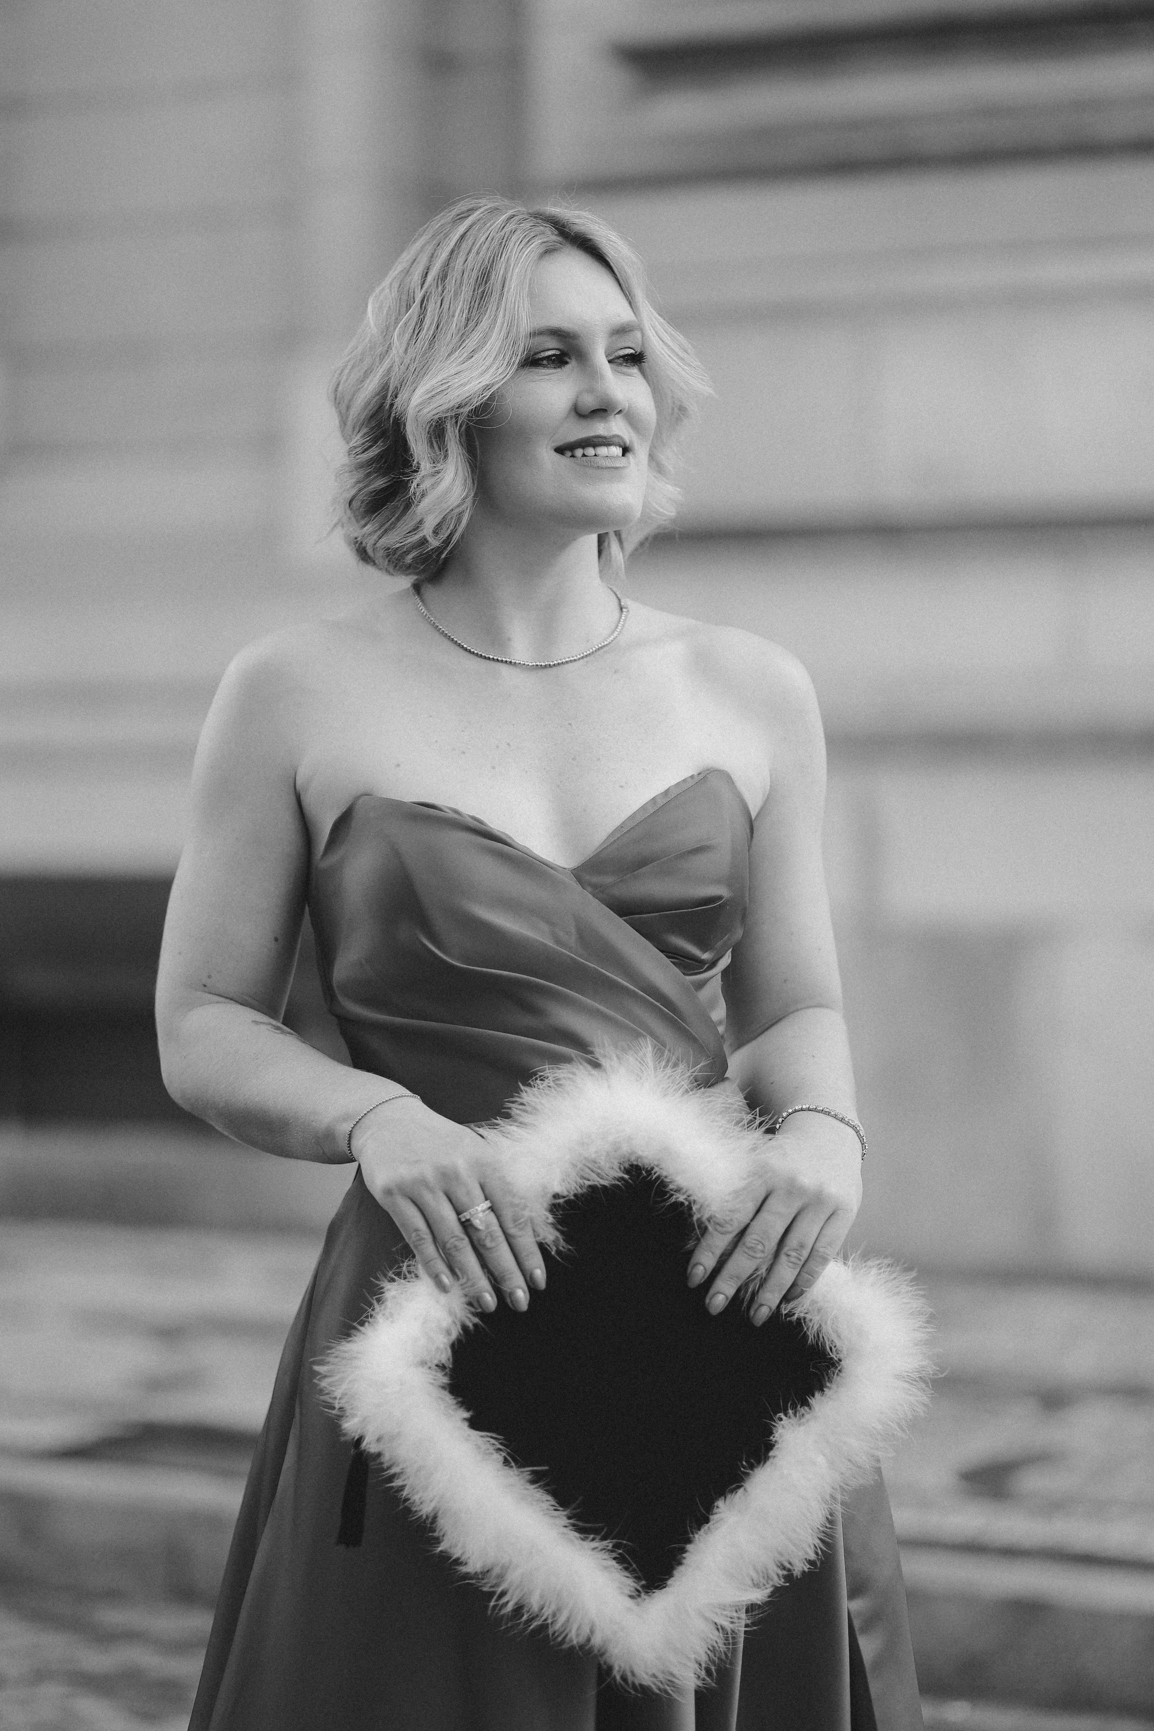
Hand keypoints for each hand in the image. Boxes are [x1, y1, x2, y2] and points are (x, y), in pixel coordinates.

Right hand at [353, 1099, 544, 1312]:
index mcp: (484, 1160)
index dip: (527, 1250)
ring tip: (489, 1303)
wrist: (387, 1120)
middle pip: (487, 1231)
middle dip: (506, 1271)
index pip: (513, 1213)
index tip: (538, 1280)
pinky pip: (418, 1237)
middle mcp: (456, 1171)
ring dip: (474, 1277)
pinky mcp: (394, 1194)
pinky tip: (448, 1286)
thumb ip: (499, 1186)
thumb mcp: (476, 1151)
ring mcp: (424, 1183)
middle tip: (520, 1301)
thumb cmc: (441, 1142)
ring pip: (454, 1240)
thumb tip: (530, 1232)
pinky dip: (434, 1265)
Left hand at [687, 1118, 861, 1322]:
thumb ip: (736, 1196)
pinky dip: (804, 1280)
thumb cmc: (779, 1153)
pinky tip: (788, 1299)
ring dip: (771, 1290)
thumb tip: (707, 1245)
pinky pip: (822, 1255)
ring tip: (755, 1315)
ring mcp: (819, 1200)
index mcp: (761, 1170)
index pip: (729, 1218)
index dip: (709, 1251)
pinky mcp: (843, 1212)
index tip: (694, 1278)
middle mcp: (790, 1186)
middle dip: (733, 1278)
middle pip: (758, 1242)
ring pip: (792, 1255)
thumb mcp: (753, 1163)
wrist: (828, 1126)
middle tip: (714, 1305)